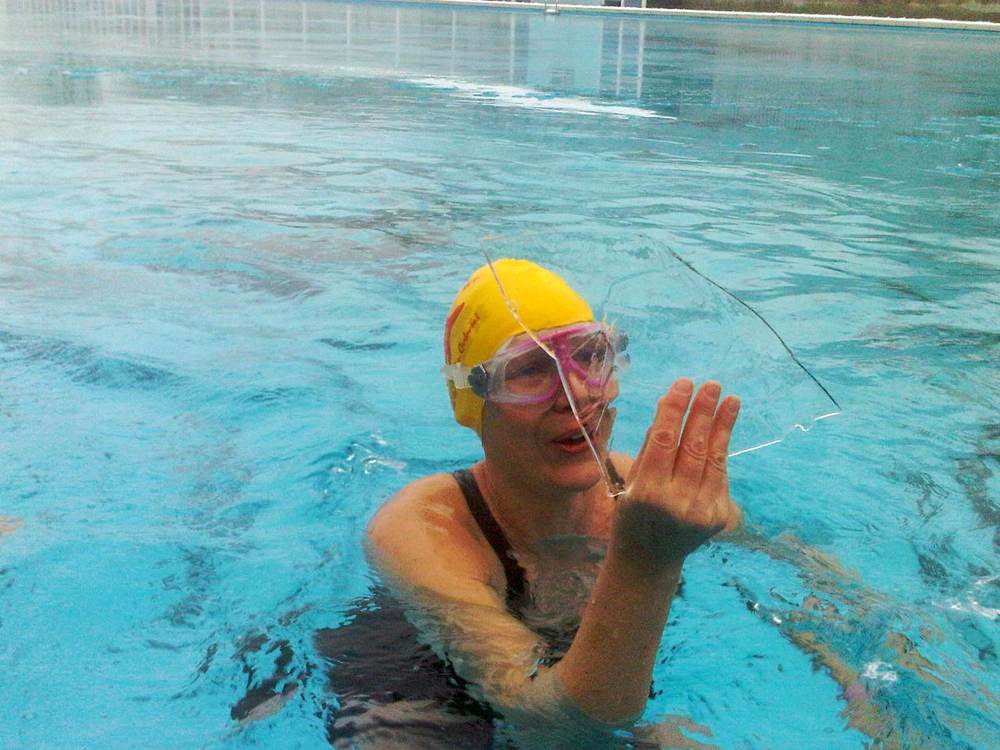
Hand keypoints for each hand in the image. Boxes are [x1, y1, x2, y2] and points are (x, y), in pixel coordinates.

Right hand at [614, 378, 740, 565]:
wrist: (649, 560)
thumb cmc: (632, 514)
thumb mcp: (632, 480)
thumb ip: (651, 445)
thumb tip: (671, 403)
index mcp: (647, 493)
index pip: (664, 441)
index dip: (675, 410)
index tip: (684, 383)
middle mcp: (677, 503)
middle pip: (693, 447)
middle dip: (703, 412)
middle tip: (712, 385)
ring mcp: (702, 511)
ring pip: (713, 459)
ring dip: (723, 426)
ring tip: (730, 400)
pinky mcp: (719, 516)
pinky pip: (720, 475)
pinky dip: (721, 450)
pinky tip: (724, 428)